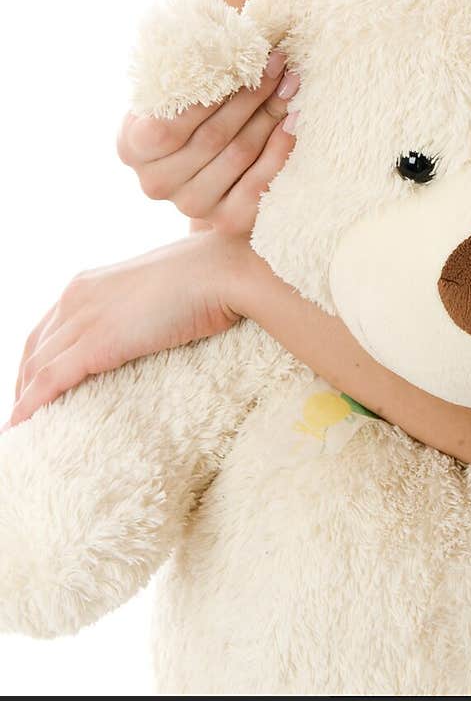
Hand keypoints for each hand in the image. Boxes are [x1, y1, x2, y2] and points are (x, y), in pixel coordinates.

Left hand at [7, 231, 251, 427]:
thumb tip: (141, 332)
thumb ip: (135, 310)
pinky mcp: (97, 343)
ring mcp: (85, 318)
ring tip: (19, 429)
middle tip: (24, 415)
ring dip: (23, 400)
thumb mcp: (156, 292)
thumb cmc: (204, 278)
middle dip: (23, 384)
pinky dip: (30, 406)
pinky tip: (20, 426)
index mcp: (88, 283)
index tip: (33, 388)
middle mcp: (77, 297)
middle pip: (33, 349)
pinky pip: (50, 381)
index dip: (34, 362)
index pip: (46, 329)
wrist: (221, 272)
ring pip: (36, 367)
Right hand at [117, 48, 300, 235]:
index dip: (208, 94)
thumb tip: (227, 33)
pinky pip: (260, 184)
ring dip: (270, 114)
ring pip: (239, 154)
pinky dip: (280, 150)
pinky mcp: (226, 220)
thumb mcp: (175, 90)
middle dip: (251, 95)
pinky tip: (293, 122)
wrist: (205, 163)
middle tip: (279, 64)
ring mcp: (189, 205)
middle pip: (213, 136)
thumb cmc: (189, 111)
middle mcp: (155, 183)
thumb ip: (188, 69)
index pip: (169, 124)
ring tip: (290, 84)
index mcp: (133, 146)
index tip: (242, 59)